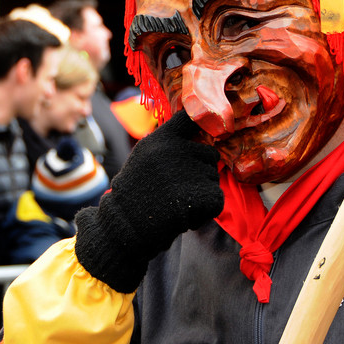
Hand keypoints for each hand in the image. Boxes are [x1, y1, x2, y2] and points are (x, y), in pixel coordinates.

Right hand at [74, 109, 222, 292]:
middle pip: (210, 155)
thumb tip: (202, 135)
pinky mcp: (202, 195)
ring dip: (201, 193)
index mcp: (163, 138)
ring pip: (214, 179)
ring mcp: (191, 173)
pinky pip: (217, 199)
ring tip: (175, 203)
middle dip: (200, 172)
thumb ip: (170, 144)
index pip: (192, 118)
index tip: (207, 132)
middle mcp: (178, 150)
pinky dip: (205, 212)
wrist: (125, 225)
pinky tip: (183, 215)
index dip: (204, 124)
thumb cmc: (135, 192)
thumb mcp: (145, 156)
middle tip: (177, 189)